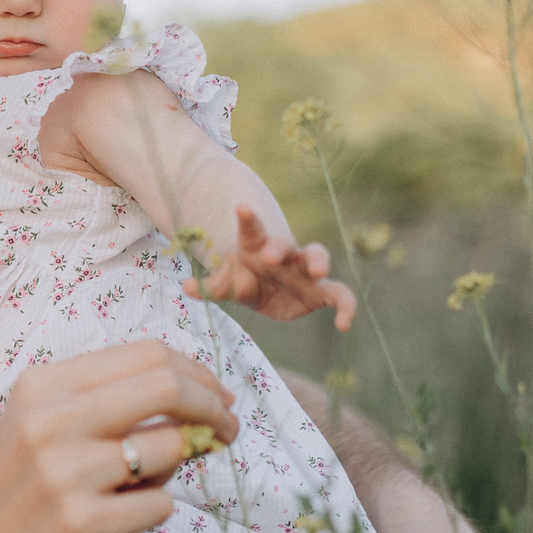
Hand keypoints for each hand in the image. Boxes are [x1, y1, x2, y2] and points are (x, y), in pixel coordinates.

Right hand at [0, 342, 240, 532]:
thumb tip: (201, 398)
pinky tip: (114, 522)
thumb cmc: (15, 494)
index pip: (147, 354)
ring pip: (171, 450)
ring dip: (175, 470)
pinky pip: (160, 504)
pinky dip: (152, 511)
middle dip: (213, 407)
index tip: (216, 399)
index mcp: (42, 386)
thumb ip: (107, 403)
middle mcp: (50, 422)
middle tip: (225, 431)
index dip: (197, 374)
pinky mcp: (82, 525)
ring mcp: (65, 474)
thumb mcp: (41, 428)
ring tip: (136, 489)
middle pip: (168, 386)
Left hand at [184, 205, 356, 329]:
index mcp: (256, 246)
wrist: (265, 289)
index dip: (247, 219)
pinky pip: (339, 295)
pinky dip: (346, 307)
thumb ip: (211, 285)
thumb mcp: (225, 283)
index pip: (251, 229)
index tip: (240, 207)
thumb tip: (186, 288)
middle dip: (279, 247)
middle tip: (270, 255)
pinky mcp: (320, 291)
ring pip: (317, 257)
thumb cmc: (242, 279)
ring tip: (317, 272)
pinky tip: (344, 325)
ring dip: (318, 262)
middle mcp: (284, 254)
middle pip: (285, 243)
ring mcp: (304, 270)